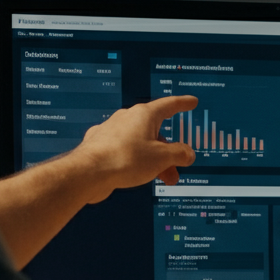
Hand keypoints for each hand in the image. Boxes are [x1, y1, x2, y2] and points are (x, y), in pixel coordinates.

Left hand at [77, 96, 197, 201]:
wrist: (89, 173)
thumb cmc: (124, 159)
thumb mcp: (163, 158)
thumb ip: (180, 154)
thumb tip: (187, 153)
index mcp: (144, 114)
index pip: (169, 105)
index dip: (183, 103)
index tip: (190, 102)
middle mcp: (127, 118)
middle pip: (156, 131)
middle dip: (168, 150)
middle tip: (177, 165)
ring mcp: (112, 130)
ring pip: (141, 142)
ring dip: (154, 159)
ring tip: (160, 177)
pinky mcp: (101, 144)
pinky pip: (125, 149)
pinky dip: (136, 160)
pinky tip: (136, 173)